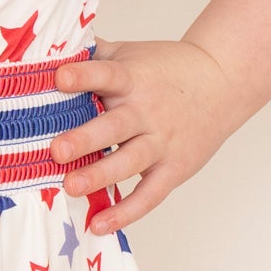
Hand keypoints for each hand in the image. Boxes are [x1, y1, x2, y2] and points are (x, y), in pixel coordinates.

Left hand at [50, 37, 242, 234]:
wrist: (222, 81)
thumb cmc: (166, 68)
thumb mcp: (130, 52)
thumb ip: (93, 54)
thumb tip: (48, 46)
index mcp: (133, 78)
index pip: (107, 74)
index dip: (84, 76)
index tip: (59, 78)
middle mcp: (147, 111)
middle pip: (115, 126)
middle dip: (85, 139)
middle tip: (57, 150)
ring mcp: (162, 142)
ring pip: (130, 162)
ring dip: (100, 176)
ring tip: (71, 187)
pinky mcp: (173, 168)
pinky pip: (149, 195)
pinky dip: (127, 212)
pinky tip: (99, 224)